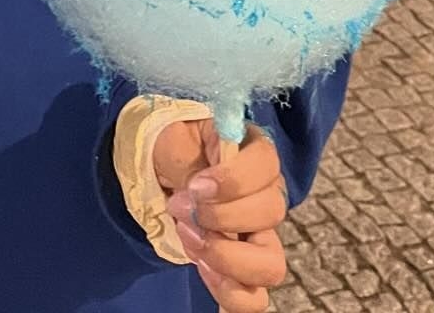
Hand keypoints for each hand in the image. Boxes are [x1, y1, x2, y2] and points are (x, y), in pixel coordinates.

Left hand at [153, 119, 287, 311]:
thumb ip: (188, 159)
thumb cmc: (172, 147)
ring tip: (191, 240)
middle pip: (271, 213)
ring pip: (271, 263)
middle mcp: (265, 194)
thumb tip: (196, 193)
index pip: (267, 163)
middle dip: (220, 217)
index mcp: (253, 152)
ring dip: (227, 258)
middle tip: (181, 209)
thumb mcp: (174, 137)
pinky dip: (231, 295)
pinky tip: (203, 271)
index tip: (195, 187)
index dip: (234, 181)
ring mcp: (260, 235)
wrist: (162, 167)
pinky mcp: (244, 269)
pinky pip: (254, 299)